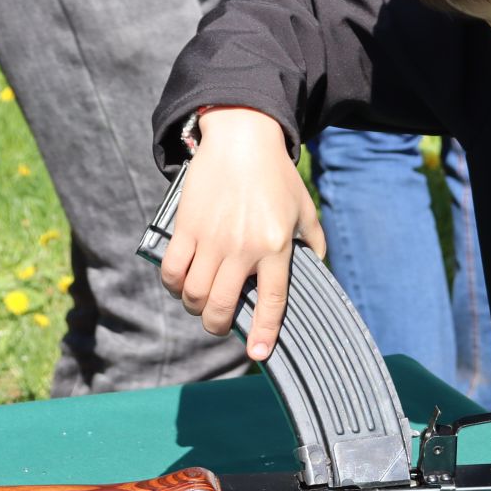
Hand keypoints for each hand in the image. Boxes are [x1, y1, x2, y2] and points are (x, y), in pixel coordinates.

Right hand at [157, 108, 324, 359]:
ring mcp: (212, 238)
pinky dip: (173, 285)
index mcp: (276, 246)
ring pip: (193, 294)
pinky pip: (172, 270)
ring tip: (200, 300)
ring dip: (194, 306)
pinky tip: (181, 282)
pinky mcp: (187, 227)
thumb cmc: (275, 174)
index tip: (258, 354)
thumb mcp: (304, 206)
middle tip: (218, 322)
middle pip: (220, 306)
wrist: (241, 136)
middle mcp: (243, 247)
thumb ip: (314, 240)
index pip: (271, 301)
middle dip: (216, 325)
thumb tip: (318, 266)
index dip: (263, 332)